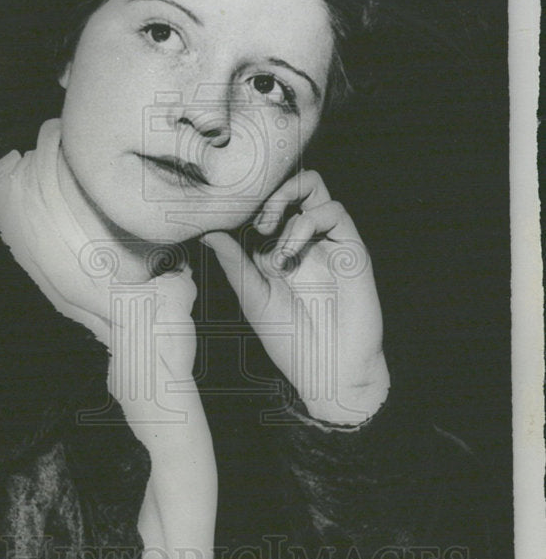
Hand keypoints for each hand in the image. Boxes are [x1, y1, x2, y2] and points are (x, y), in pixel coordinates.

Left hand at [201, 170, 389, 425]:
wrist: (330, 370)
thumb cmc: (291, 342)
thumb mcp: (253, 298)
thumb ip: (234, 263)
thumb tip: (208, 232)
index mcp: (276, 251)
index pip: (264, 207)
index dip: (248, 203)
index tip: (228, 217)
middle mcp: (302, 242)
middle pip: (291, 188)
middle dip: (269, 191)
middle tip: (255, 220)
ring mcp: (327, 243)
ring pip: (314, 189)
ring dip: (286, 198)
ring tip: (269, 230)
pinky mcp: (350, 248)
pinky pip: (334, 211)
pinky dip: (307, 222)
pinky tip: (291, 253)